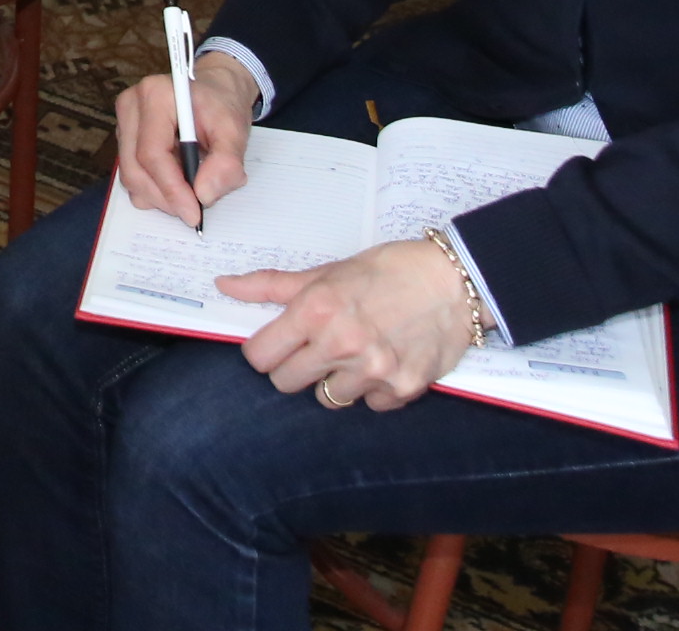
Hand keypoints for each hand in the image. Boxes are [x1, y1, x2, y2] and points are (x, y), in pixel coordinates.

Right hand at [112, 48, 258, 224]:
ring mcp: (123, 121)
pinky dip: (154, 188)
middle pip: (134, 168)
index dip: (171, 189)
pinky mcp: (124, 136)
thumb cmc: (222, 105)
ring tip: (190, 189)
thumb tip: (204, 195)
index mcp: (155, 95)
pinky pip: (131, 173)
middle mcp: (131, 106)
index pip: (151, 154)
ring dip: (159, 195)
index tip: (193, 213)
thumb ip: (226, 163)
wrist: (215, 90)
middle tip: (193, 211)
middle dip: (164, 198)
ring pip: (130, 175)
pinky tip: (177, 180)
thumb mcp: (235, 131)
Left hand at [223, 236, 483, 412]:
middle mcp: (341, 344)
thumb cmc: (388, 271)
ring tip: (354, 354)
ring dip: (334, 382)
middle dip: (294, 368)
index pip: (260, 356)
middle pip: (286, 383)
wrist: (454, 282)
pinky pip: (369, 406)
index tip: (274, 345)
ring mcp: (373, 371)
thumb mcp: (327, 272)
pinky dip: (372, 391)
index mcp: (316, 310)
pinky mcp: (402, 390)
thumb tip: (224, 285)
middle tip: (314, 349)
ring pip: (327, 399)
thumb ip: (272, 285)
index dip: (264, 351)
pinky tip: (384, 363)